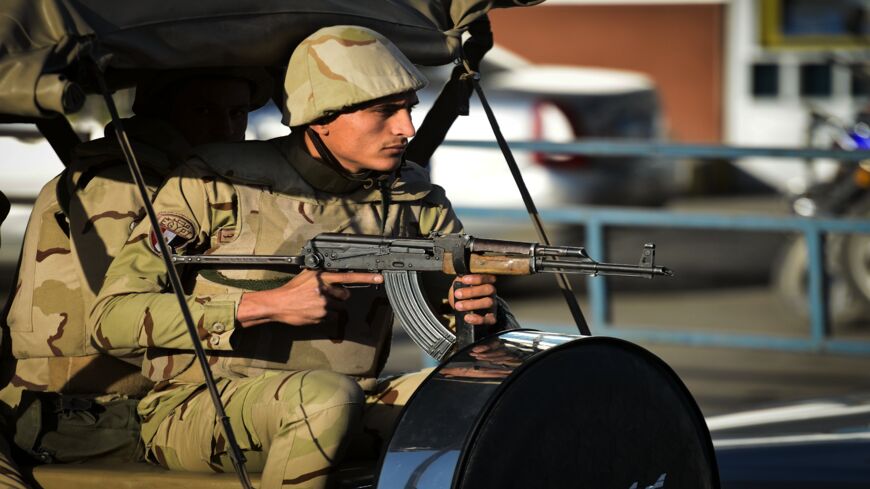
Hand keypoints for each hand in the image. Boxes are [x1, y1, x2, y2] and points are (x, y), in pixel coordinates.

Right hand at [237, 270, 382, 326]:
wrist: (278, 304)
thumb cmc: (292, 290)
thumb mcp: (307, 276)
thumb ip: (323, 275)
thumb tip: (336, 275)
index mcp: (322, 277)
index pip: (348, 276)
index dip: (365, 278)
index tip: (379, 278)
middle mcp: (324, 289)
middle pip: (345, 296)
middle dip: (339, 297)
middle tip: (326, 296)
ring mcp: (323, 304)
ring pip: (338, 308)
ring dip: (331, 307)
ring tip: (316, 304)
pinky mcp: (321, 316)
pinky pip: (331, 318)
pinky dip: (325, 316)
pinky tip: (313, 311)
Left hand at [449, 274, 497, 325]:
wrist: (462, 310)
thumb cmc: (461, 296)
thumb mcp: (458, 287)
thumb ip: (459, 283)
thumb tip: (458, 282)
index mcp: (485, 283)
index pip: (486, 277)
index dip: (476, 278)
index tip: (463, 280)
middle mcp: (491, 293)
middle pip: (489, 289)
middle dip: (472, 291)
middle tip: (457, 294)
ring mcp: (493, 305)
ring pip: (488, 302)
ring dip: (472, 304)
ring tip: (458, 305)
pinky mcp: (492, 318)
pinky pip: (488, 319)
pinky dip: (477, 319)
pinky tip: (467, 317)